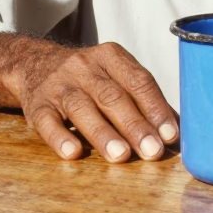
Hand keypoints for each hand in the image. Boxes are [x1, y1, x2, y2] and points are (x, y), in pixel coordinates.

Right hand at [8, 41, 178, 162]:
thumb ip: (143, 99)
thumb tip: (177, 131)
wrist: (35, 65)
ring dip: (103, 133)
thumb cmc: (89, 78)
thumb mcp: (115, 76)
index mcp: (111, 57)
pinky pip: (47, 120)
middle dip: (135, 125)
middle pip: (113, 96)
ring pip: (82, 107)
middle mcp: (84, 66)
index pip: (138, 81)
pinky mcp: (37, 104)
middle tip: (152, 151)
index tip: (170, 134)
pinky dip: (59, 137)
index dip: (156, 108)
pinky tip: (73, 152)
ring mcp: (59, 84)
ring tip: (121, 156)